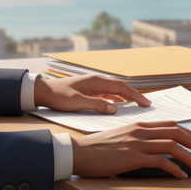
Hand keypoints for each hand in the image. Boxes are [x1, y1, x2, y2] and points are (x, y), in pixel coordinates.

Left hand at [34, 74, 151, 113]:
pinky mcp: (89, 90)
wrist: (44, 92)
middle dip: (135, 95)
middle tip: (147, 104)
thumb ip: (97, 105)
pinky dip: (116, 98)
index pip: (121, 87)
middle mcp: (96, 80)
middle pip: (121, 87)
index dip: (135, 95)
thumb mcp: (77, 103)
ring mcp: (93, 85)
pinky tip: (119, 105)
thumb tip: (115, 109)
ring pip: (115, 90)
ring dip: (126, 96)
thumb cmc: (59, 97)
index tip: (145, 103)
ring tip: (137, 105)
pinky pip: (108, 93)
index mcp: (96, 81)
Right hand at [71, 121, 190, 178]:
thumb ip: (136, 139)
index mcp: (138, 125)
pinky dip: (175, 169)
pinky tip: (181, 176)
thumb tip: (152, 149)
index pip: (171, 124)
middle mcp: (140, 131)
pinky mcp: (133, 157)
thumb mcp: (120, 137)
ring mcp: (137, 143)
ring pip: (173, 145)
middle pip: (177, 132)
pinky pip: (161, 161)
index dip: (188, 134)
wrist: (78, 152)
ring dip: (190, 157)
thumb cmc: (96, 149)